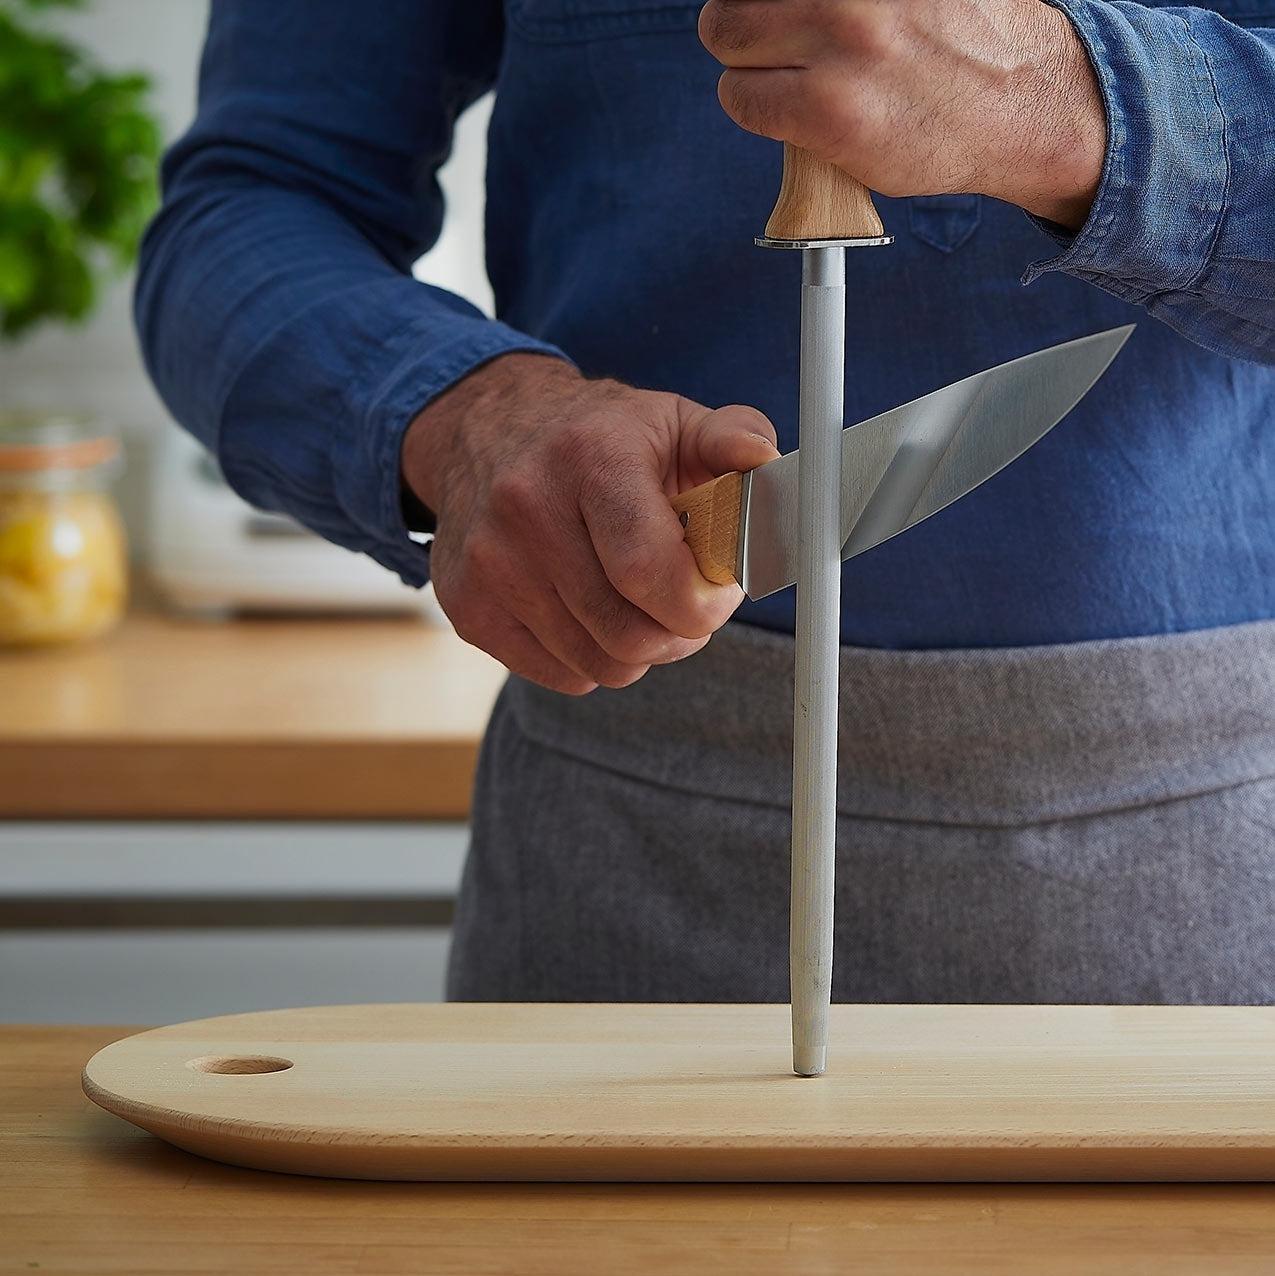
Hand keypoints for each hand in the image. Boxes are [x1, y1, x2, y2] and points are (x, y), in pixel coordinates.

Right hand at [402, 354, 779, 694]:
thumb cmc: (596, 438)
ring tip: (640, 602)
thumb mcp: (670, 421)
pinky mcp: (467, 608)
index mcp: (590, 457)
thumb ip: (733, 440)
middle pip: (629, 634)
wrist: (484, 434)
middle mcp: (526, 508)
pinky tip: (591, 611)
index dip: (701, 604)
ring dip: (639, 649)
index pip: (648, 569)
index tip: (719, 595)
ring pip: (601, 666)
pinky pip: (562, 675)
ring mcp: (489, 564)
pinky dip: (592, 658)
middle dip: (680, 632)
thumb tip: (764, 462)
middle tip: (686, 603)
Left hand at [699, 0, 1105, 228]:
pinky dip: (758, 108)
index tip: (783, 16)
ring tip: (795, 75)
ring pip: (726, 36)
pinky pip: (742, 99)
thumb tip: (764, 1)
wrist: (1022, 100)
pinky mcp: (830, 107)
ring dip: (748, 61)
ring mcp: (841, 37)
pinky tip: (803, 113)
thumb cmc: (956, 34)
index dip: (765, 0)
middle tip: (781, 44)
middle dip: (745, 21)